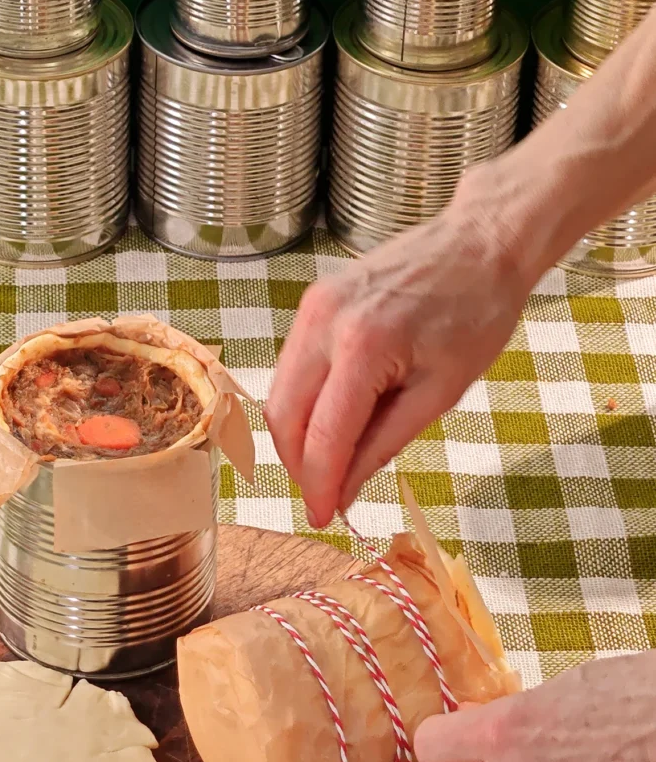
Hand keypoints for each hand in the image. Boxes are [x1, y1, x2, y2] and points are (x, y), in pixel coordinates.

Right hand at [265, 171, 530, 527]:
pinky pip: (292, 367)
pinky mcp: (313, 301)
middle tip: (327, 497)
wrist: (480, 242)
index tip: (324, 520)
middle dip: (299, 466)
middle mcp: (324, 322)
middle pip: (283, 417)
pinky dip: (304, 404)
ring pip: (280, 393)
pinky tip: (334, 421)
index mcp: (363, 346)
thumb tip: (345, 492)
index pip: (322, 437)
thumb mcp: (439, 392)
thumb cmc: (477, 313)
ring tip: (332, 463)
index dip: (319, 486)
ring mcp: (313, 306)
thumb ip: (383, 444)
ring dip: (297, 438)